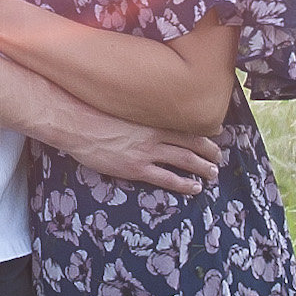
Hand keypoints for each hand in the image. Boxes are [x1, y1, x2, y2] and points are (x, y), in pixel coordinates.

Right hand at [57, 110, 222, 193]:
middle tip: (219, 158)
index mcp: (151, 118)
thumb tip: (143, 115)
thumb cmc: (92, 112)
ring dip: (203, 168)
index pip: (186, 125)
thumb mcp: (120, 107)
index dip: (204, 131)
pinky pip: (167, 179)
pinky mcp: (136, 168)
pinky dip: (184, 184)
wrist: (76, 123)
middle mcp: (155, 134)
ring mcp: (147, 152)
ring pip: (186, 160)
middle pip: (192, 142)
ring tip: (213, 173)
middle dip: (209, 151)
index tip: (216, 134)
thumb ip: (137, 113)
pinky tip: (194, 188)